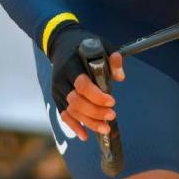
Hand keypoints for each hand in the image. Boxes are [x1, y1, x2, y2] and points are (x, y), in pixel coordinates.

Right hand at [47, 23, 124, 141]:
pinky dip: (74, 126)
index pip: (82, 84)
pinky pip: (64, 115)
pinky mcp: (58, 97)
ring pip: (71, 111)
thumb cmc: (85, 44)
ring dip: (88, 121)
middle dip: (95, 111)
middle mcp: (61, 79)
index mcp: (72, 65)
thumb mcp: (101, 44)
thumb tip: (121, 77)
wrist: (62, 42)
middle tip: (112, 115)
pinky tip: (85, 135)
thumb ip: (113, 58)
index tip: (112, 101)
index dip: (96, 96)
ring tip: (105, 128)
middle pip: (76, 101)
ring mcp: (58, 89)